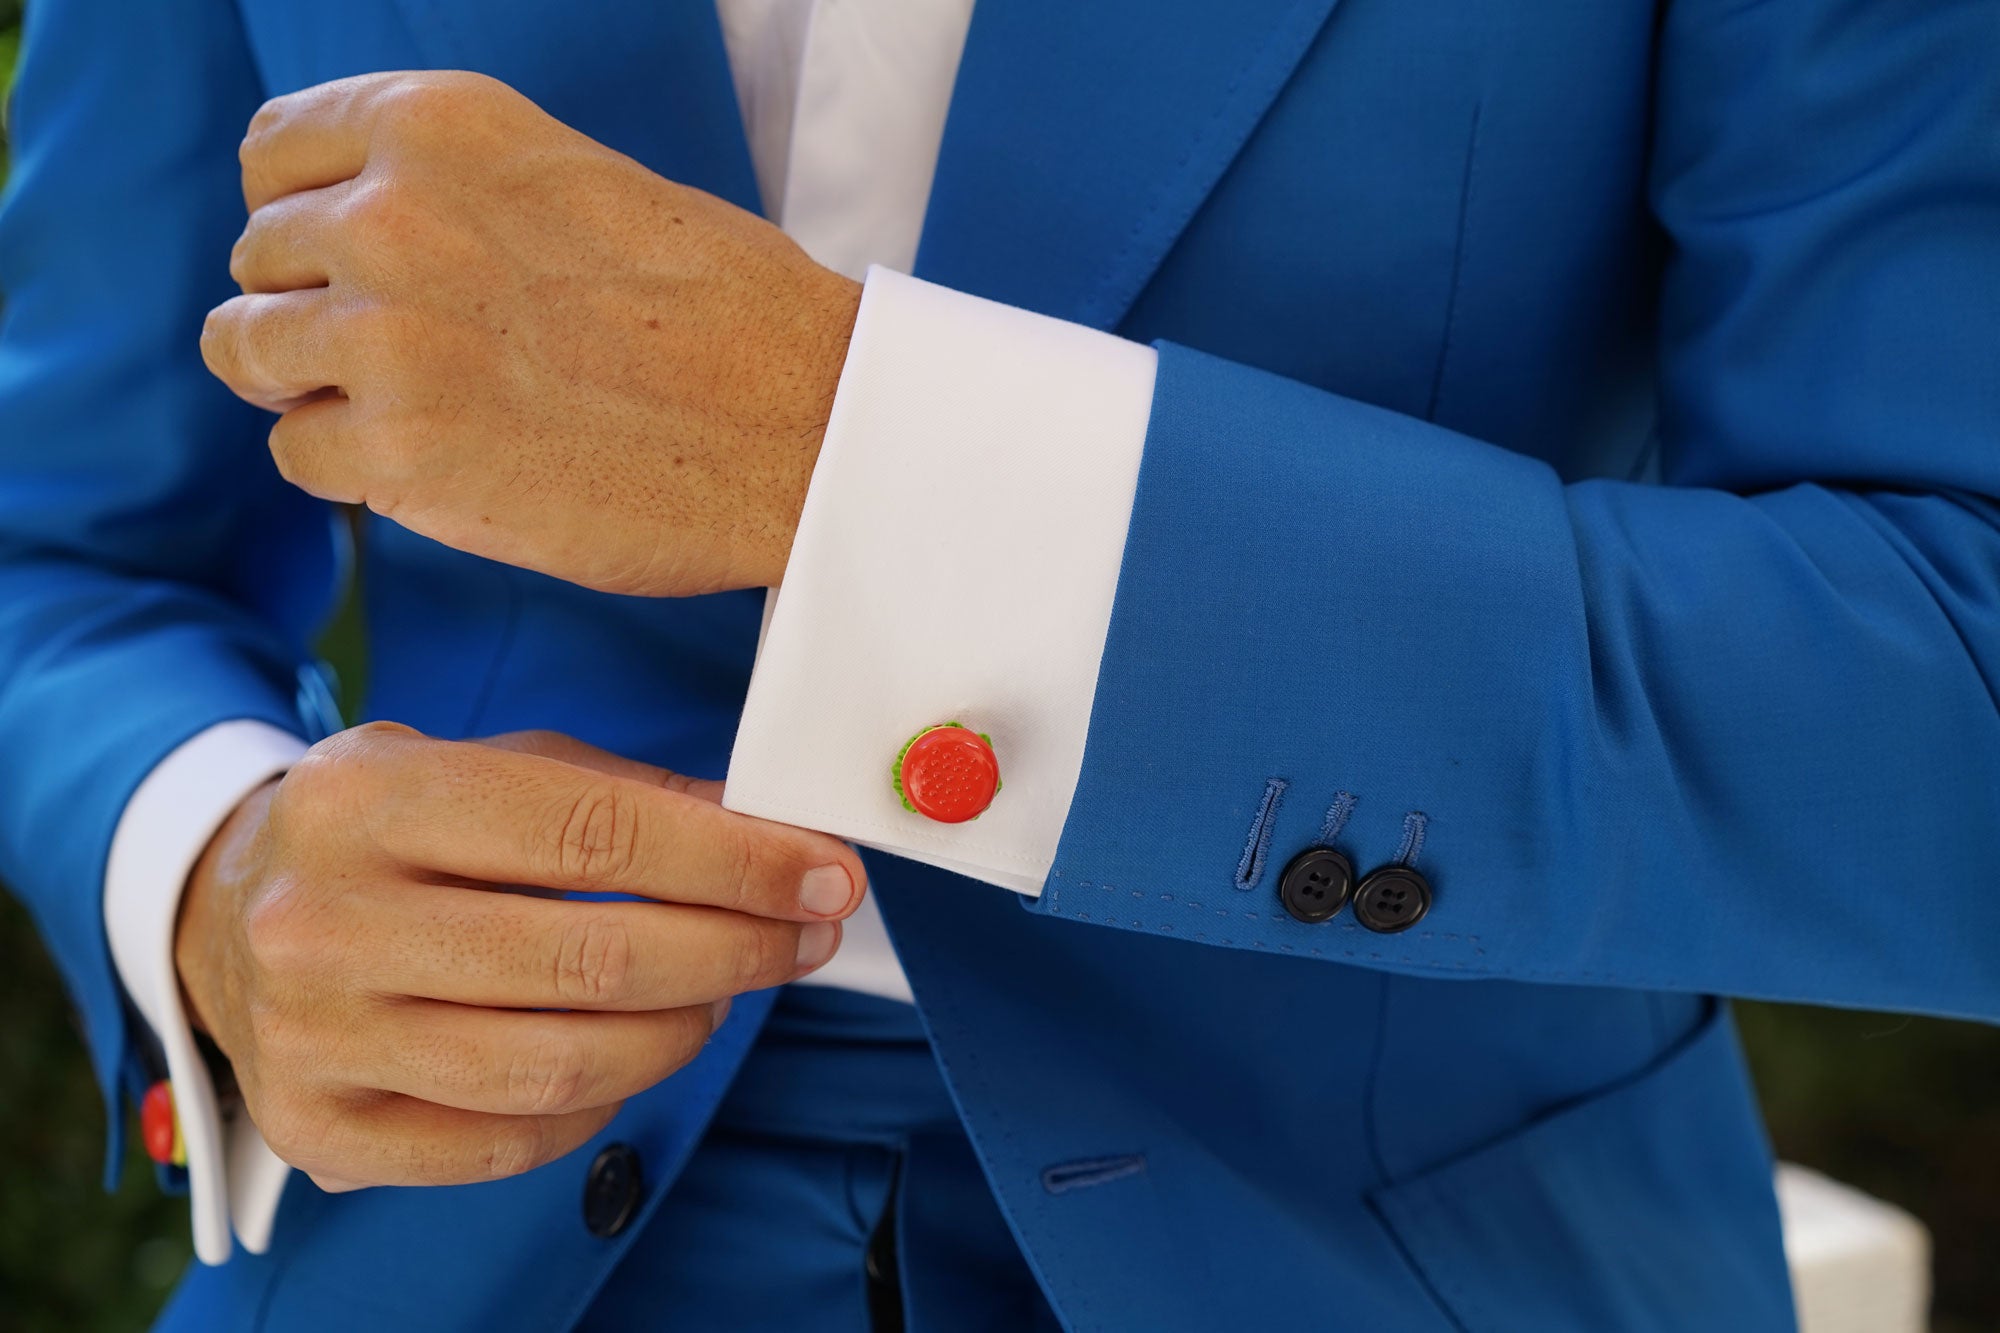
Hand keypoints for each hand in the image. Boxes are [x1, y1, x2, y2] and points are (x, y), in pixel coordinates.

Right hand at [173, 722, 864, 1189]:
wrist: (225, 915)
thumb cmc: (389, 831)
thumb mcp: (486, 764)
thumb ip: (625, 793)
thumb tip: (772, 839)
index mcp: (370, 798)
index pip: (592, 834)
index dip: (733, 863)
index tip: (823, 875)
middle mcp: (326, 919)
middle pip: (589, 960)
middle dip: (735, 951)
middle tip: (804, 937)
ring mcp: (315, 1035)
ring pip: (559, 1065)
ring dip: (683, 1032)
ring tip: (726, 994)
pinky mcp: (322, 1128)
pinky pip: (511, 1141)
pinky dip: (604, 1101)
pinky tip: (635, 1053)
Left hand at [200, 71, 861, 596]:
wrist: (810, 426)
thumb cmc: (727, 315)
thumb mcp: (580, 184)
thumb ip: (459, 195)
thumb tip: (362, 239)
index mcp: (441, 126)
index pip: (274, 156)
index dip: (302, 219)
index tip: (342, 266)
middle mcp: (393, 214)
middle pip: (261, 259)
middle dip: (314, 310)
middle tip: (403, 360)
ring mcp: (386, 336)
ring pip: (248, 351)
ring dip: (314, 388)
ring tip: (409, 414)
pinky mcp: (399, 453)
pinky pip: (297, 454)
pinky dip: (350, 469)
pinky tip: (436, 467)